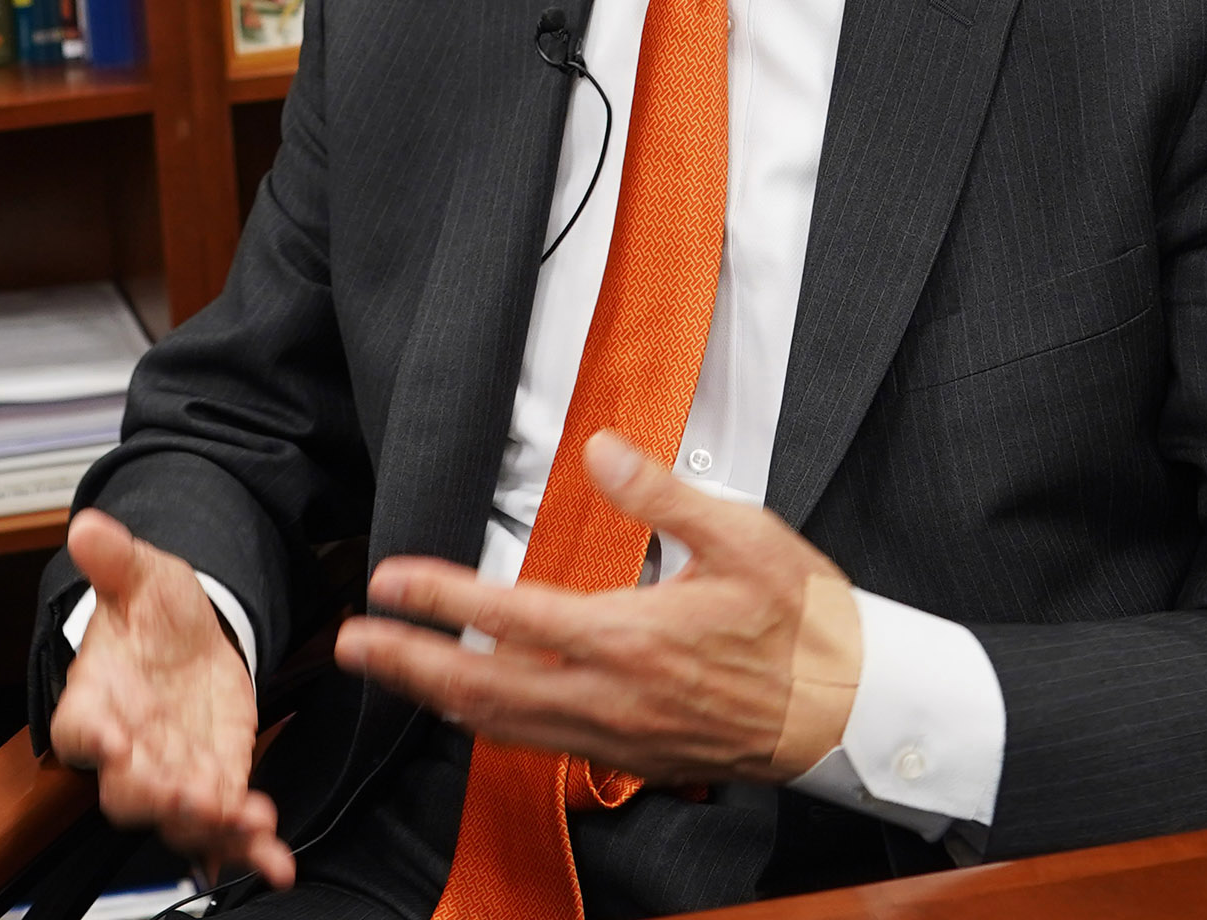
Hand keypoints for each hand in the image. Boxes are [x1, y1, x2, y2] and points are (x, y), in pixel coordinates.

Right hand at [49, 509, 291, 888]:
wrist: (191, 635)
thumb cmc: (151, 613)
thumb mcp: (140, 577)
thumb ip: (115, 561)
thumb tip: (88, 528)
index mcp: (94, 702)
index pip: (78, 727)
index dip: (91, 738)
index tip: (109, 742)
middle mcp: (128, 751)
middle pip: (128, 791)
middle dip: (160, 798)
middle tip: (192, 796)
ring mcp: (174, 773)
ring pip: (182, 819)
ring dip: (213, 827)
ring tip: (248, 825)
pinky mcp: (219, 781)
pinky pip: (229, 825)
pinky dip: (251, 846)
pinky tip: (276, 858)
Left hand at [335, 432, 852, 787]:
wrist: (853, 711)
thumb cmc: (807, 625)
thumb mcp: (744, 538)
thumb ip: (663, 495)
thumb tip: (603, 451)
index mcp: (632, 639)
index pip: (510, 616)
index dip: (440, 599)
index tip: (391, 582)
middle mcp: (614, 698)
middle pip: (484, 687)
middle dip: (408, 665)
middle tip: (352, 645)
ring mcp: (621, 736)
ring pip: (506, 725)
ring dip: (440, 698)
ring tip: (395, 674)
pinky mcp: (635, 756)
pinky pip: (542, 744)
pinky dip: (493, 725)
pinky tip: (475, 708)